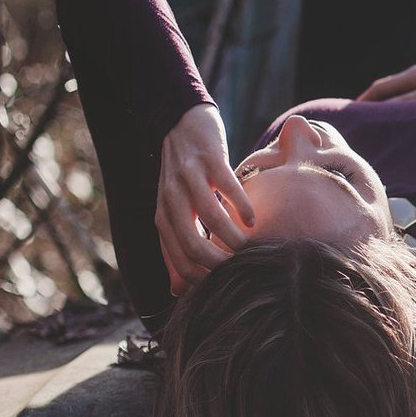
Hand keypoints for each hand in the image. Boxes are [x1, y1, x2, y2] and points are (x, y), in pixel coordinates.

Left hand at [157, 104, 253, 293]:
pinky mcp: (210, 159)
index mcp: (163, 217)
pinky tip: (253, 218)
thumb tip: (176, 291)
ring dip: (233, 237)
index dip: (202, 277)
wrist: (181, 125)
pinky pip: (226, 187)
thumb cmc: (184, 177)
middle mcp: (172, 199)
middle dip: (219, 262)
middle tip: (241, 269)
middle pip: (191, 242)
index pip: (178, 259)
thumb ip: (175, 249)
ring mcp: (190, 178)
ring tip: (250, 245)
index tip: (224, 284)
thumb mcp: (174, 213)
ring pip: (210, 217)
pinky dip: (242, 206)